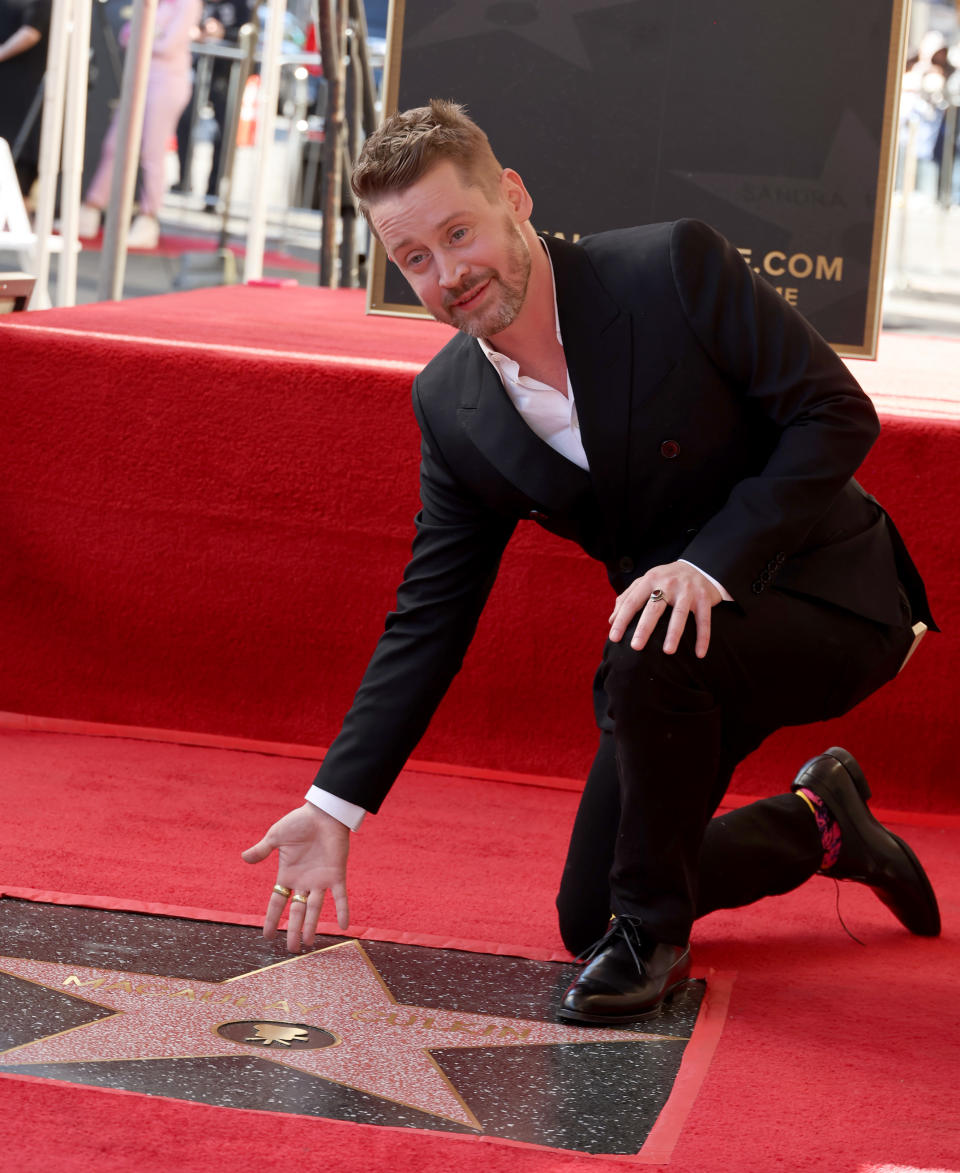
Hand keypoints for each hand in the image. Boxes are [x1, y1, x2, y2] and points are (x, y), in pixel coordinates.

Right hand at [242, 803, 349, 951]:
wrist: (324, 813)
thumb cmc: (299, 822)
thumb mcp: (276, 836)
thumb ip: (262, 849)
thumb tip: (244, 858)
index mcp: (288, 874)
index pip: (277, 902)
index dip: (272, 919)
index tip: (267, 936)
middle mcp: (304, 882)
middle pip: (297, 911)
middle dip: (294, 930)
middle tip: (291, 950)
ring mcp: (320, 880)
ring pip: (315, 908)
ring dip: (312, 925)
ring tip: (308, 943)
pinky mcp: (336, 874)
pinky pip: (340, 896)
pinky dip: (343, 910)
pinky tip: (344, 925)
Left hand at [608, 561, 721, 658]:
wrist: (699, 567)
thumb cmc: (666, 580)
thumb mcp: (646, 582)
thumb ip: (628, 598)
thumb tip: (611, 620)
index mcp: (650, 579)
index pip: (632, 601)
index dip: (622, 619)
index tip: (614, 638)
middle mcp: (668, 583)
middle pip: (654, 607)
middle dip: (644, 628)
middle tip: (635, 646)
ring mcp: (688, 590)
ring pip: (679, 613)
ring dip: (674, 633)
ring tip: (668, 651)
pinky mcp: (704, 597)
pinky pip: (704, 620)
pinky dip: (703, 637)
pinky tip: (700, 654)